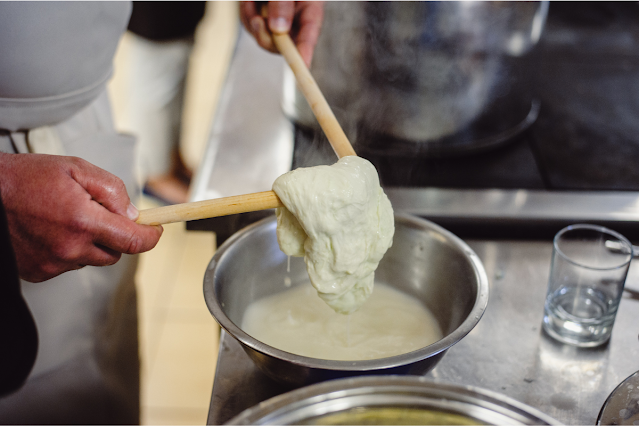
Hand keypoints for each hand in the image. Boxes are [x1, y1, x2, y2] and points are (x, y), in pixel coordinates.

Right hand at [0, 153, 162, 282]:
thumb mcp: (77, 168)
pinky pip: (68, 264)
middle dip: (116, 236)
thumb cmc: (27, 178)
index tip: (156, 230)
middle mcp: (70, 248)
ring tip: (68, 218)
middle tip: (101, 214)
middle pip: (115, 253)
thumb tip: (132, 214)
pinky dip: (68, 250)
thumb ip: (112, 190)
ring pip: (91, 259)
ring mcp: (53, 264)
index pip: (133, 242)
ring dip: (91, 243)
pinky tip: (51, 230)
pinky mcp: (39, 272)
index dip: (150, 237)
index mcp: (83, 221)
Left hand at [240, 1, 323, 66]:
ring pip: (266, 38)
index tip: (303, 66)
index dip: (305, 51)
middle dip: (268, 37)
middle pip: (286, 44)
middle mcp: (296, 17)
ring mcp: (279, 20)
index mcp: (310, 6)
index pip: (309, 33)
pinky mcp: (263, 18)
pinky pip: (253, 29)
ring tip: (249, 1)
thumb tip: (278, 30)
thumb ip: (282, 3)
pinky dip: (246, 18)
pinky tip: (247, 2)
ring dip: (254, 24)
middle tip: (257, 20)